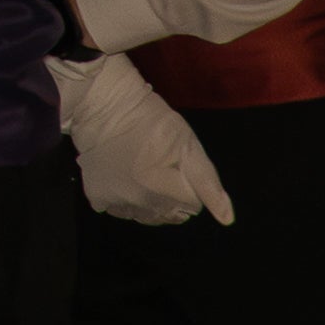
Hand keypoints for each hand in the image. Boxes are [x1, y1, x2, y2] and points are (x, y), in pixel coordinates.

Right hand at [53, 54, 236, 227]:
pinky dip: (124, 198)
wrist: (105, 105)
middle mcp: (138, 203)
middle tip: (159, 166)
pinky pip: (120, 211)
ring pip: (145, 216)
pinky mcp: (96, 199)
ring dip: (148, 200)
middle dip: (170, 196)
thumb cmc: (152, 121)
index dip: (188, 184)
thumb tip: (227, 219)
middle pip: (169, 215)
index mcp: (163, 191)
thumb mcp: (189, 146)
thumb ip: (209, 185)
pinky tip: (123, 175)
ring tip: (142, 170)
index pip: (192, 207)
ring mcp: (114, 203)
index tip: (177, 164)